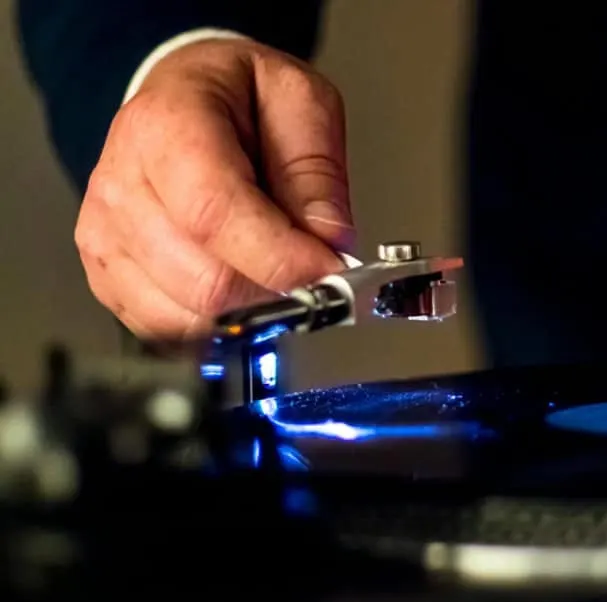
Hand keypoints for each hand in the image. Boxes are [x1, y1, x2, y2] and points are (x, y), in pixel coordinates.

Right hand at [76, 38, 353, 340]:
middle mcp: (122, 182)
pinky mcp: (107, 273)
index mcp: (168, 126)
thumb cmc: (238, 96)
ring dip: (249, 312)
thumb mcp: (300, 101)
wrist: (183, 95)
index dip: (280, 257)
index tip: (329, 271)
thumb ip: (317, 173)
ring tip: (275, 273)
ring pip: (187, 314)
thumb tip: (330, 242)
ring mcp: (107, 233)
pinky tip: (242, 291)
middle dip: (275, 291)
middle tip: (315, 276)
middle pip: (203, 278)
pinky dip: (216, 326)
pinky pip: (165, 330)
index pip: (215, 214)